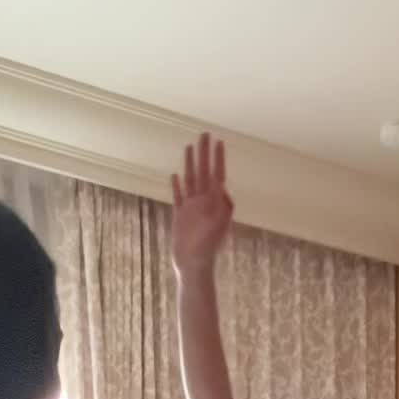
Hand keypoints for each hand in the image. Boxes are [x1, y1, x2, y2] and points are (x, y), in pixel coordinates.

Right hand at [172, 133, 233, 276]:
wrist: (194, 264)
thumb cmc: (209, 248)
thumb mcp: (218, 224)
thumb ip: (222, 204)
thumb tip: (222, 185)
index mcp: (214, 202)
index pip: (217, 174)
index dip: (218, 158)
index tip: (219, 141)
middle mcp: (203, 201)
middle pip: (203, 171)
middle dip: (204, 152)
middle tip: (204, 134)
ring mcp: (191, 207)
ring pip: (190, 179)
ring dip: (191, 163)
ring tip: (190, 147)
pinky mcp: (180, 215)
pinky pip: (178, 196)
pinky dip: (177, 185)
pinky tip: (176, 175)